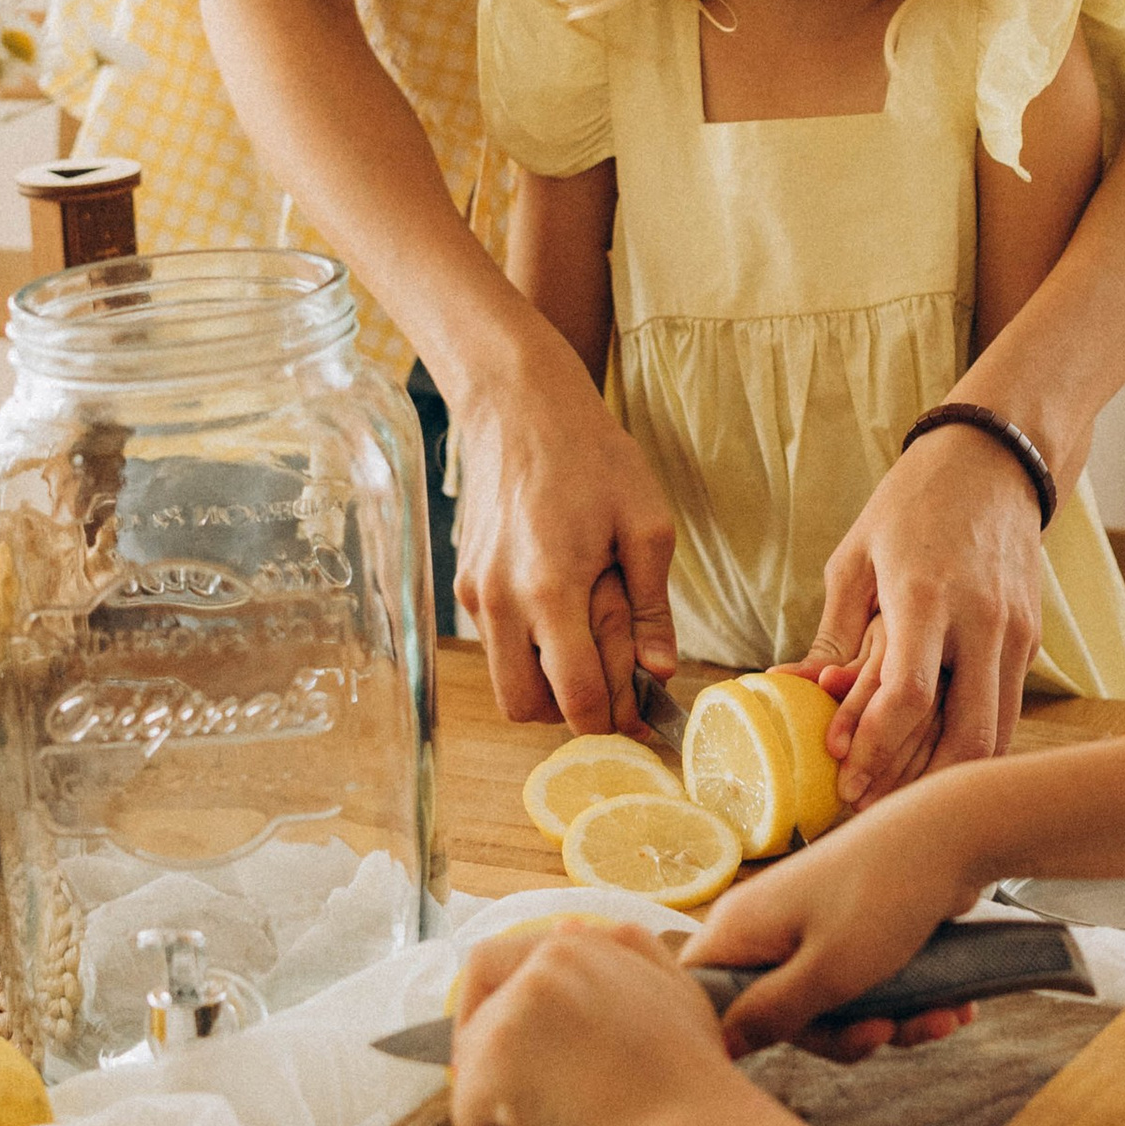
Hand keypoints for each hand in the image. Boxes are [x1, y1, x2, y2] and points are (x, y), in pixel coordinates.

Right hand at [445, 361, 677, 734]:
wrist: (520, 405)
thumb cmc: (592, 456)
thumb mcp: (645, 525)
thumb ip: (650, 608)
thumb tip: (660, 671)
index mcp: (549, 588)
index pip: (574, 697)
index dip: (612, 719)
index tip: (644, 715)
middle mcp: (499, 601)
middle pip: (526, 708)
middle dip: (572, 710)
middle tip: (614, 685)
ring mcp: (474, 593)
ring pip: (505, 682)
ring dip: (547, 683)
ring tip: (592, 645)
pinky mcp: (464, 582)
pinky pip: (495, 644)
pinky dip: (528, 648)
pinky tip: (564, 610)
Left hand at [448, 919, 732, 1125]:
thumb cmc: (691, 1076)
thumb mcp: (674, 989)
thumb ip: (625, 950)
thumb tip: (565, 928)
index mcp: (578, 945)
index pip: (495, 960)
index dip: (497, 1005)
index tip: (522, 1047)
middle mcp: (542, 963)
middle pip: (475, 1001)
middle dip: (484, 1044)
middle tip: (519, 1088)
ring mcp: (516, 1010)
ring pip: (469, 1057)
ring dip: (497, 1093)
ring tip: (548, 1120)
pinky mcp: (497, 1064)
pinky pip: (465, 1108)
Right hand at [684, 786, 978, 1052]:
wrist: (955, 832)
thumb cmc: (883, 898)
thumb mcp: (827, 973)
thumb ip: (770, 1015)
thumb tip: (720, 1045)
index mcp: (740, 929)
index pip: (707, 999)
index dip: (736, 1036)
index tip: (796, 1044)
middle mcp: (766, 927)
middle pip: (782, 1015)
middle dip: (847, 1035)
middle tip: (887, 1033)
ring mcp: (809, 927)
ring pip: (834, 1005)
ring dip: (891, 1022)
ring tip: (942, 1018)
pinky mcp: (849, 929)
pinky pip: (863, 985)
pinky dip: (905, 1001)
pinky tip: (950, 1008)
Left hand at [801, 426, 1044, 804]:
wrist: (996, 460)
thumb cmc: (915, 502)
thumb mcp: (858, 556)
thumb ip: (835, 633)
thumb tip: (794, 689)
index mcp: (926, 596)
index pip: (910, 695)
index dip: (877, 747)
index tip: (844, 775)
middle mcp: (980, 620)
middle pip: (966, 735)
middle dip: (919, 786)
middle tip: (873, 810)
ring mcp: (1015, 633)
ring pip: (996, 735)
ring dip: (950, 776)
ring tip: (902, 799)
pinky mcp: (1031, 639)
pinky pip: (1007, 710)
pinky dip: (974, 744)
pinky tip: (936, 760)